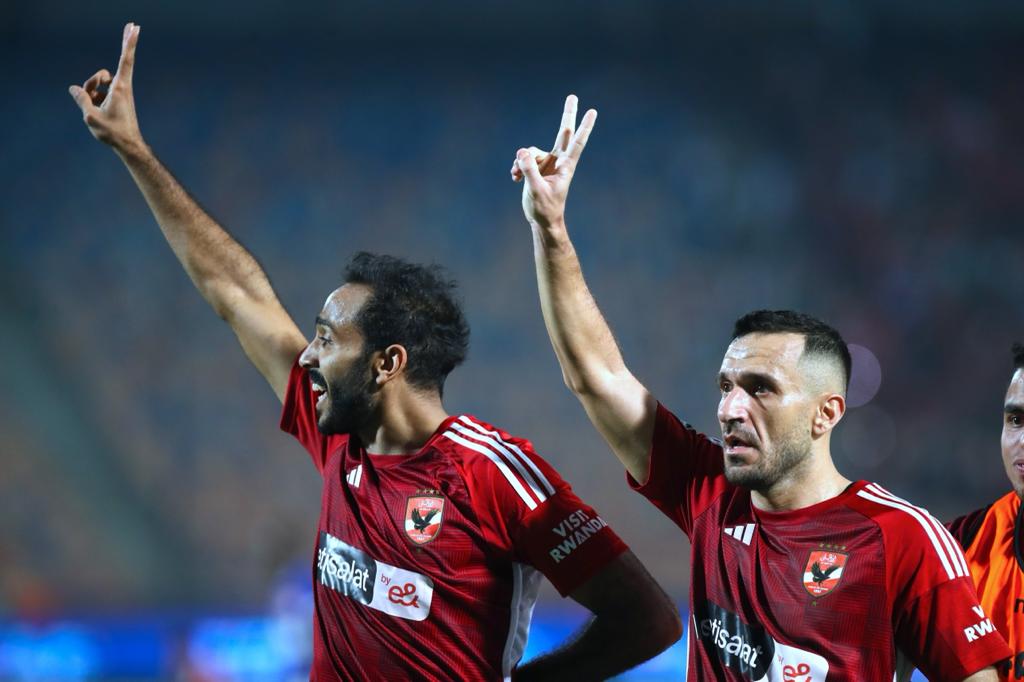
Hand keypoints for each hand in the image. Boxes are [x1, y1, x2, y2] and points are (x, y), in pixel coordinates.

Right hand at [69, 23, 143, 151]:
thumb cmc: (113, 132)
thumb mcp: (91, 116)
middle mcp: (122, 87)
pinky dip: (92, 98)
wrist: (128, 146)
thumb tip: (74, 88)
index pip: (125, 60)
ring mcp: (119, 92)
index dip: (128, 43)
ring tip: (94, 106)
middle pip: (116, 61)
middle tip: (133, 24)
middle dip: (126, 43)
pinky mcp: (115, 98)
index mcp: (120, 88)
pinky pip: (98, 92)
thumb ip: (82, 99)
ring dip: (91, 89)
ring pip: (98, 82)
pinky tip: (95, 110)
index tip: (134, 28)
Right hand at [511, 94, 595, 228]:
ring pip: (532, 151)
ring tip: (515, 175)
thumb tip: (522, 151)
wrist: (542, 220)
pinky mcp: (536, 169)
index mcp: (566, 167)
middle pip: (563, 133)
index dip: (584, 127)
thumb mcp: (535, 190)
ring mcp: (547, 164)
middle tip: (573, 96)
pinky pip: (524, 160)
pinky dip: (517, 166)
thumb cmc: (545, 208)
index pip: (577, 142)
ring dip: (521, 160)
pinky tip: (513, 178)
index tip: (592, 111)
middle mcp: (558, 161)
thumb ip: (528, 170)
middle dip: (567, 115)